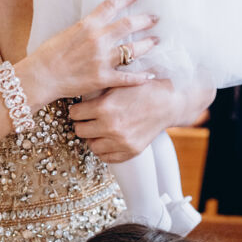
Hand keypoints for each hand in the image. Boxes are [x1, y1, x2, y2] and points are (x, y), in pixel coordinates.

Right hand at [27, 0, 158, 105]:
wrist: (42, 76)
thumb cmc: (49, 55)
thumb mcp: (67, 33)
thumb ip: (86, 29)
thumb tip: (98, 25)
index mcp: (88, 25)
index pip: (111, 5)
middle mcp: (98, 39)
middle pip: (128, 25)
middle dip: (145, 20)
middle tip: (155, 19)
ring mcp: (102, 59)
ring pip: (132, 50)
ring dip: (147, 45)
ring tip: (156, 42)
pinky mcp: (103, 79)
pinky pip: (128, 78)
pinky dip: (141, 77)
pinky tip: (151, 76)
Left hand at [69, 76, 214, 162]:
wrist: (167, 103)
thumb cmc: (141, 89)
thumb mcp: (117, 84)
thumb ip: (96, 91)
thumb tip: (75, 92)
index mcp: (104, 108)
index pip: (74, 114)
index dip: (77, 110)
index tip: (81, 108)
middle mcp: (111, 127)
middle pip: (79, 131)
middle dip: (82, 124)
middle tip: (88, 119)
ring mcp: (121, 142)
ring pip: (91, 146)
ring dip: (93, 138)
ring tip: (99, 130)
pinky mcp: (130, 152)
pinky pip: (106, 157)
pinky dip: (104, 149)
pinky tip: (108, 139)